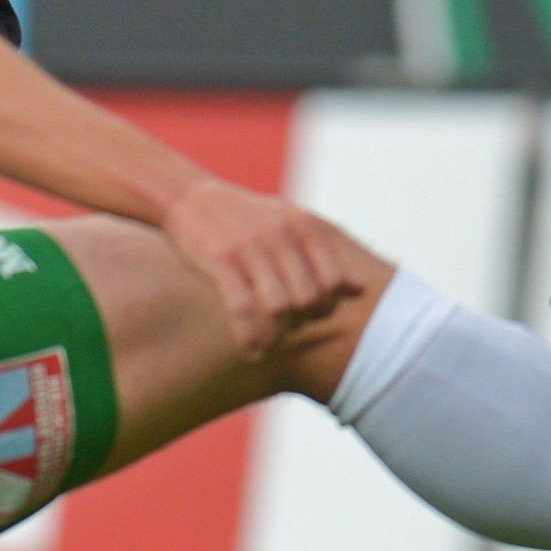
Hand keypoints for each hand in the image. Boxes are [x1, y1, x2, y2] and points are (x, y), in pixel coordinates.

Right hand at [164, 178, 370, 356]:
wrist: (190, 197)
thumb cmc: (246, 218)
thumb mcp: (290, 226)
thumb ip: (324, 257)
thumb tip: (360, 290)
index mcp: (302, 225)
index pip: (333, 281)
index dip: (328, 305)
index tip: (312, 314)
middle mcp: (280, 234)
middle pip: (310, 298)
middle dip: (304, 321)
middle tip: (290, 327)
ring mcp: (250, 247)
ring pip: (280, 307)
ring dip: (278, 335)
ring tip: (271, 344)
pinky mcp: (219, 260)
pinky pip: (240, 307)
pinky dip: (248, 337)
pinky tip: (251, 353)